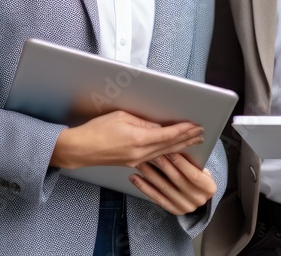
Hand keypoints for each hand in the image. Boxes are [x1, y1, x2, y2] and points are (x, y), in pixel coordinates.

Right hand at [50, 110, 203, 169]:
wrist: (80, 150)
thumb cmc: (96, 130)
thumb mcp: (121, 117)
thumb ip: (142, 123)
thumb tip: (158, 127)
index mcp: (138, 139)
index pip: (167, 134)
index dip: (183, 130)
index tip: (195, 125)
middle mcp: (140, 153)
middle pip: (170, 146)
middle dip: (187, 139)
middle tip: (201, 133)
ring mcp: (136, 161)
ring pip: (164, 154)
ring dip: (180, 147)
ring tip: (193, 142)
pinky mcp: (132, 163)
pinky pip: (155, 159)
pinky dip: (167, 154)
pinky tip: (173, 152)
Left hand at [131, 152, 216, 214]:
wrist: (198, 195)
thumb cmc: (198, 175)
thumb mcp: (201, 168)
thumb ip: (192, 161)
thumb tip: (177, 144)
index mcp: (209, 188)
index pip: (194, 175)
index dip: (182, 163)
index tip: (170, 150)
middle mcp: (198, 200)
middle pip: (178, 180)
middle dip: (164, 165)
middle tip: (151, 152)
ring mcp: (185, 207)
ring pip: (164, 189)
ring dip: (150, 174)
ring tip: (140, 162)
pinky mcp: (172, 210)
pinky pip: (156, 198)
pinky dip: (144, 187)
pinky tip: (135, 178)